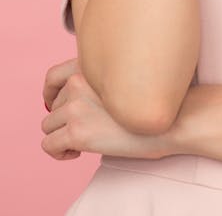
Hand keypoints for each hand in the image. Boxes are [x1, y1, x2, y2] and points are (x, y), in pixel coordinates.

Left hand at [40, 57, 172, 160]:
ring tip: (84, 144)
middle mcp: (79, 82)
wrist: (173, 121)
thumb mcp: (124, 81)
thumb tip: (77, 106)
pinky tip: (77, 154)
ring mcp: (76, 106)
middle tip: (88, 132)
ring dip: (62, 137)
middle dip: (66, 121)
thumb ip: (99, 84)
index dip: (50, 95)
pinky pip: (48, 145)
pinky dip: (58, 153)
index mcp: (90, 67)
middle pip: (53, 106)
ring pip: (48, 126)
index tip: (55, 108)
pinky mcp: (76, 131)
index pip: (52, 77)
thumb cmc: (156, 105)